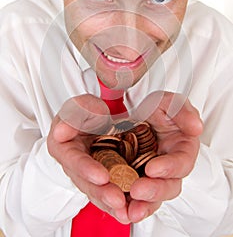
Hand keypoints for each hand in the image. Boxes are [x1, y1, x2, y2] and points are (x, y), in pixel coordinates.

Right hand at [47, 95, 129, 222]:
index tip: (102, 176)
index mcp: (63, 147)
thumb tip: (61, 132)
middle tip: (117, 199)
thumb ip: (74, 114)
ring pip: (98, 193)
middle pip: (86, 183)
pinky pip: (108, 195)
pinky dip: (118, 205)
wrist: (93, 120)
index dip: (86, 169)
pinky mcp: (100, 181)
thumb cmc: (84, 113)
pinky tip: (130, 212)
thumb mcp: (80, 106)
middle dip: (102, 193)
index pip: (74, 160)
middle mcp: (74, 166)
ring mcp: (87, 175)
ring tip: (126, 211)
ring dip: (111, 204)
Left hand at [123, 91, 202, 222]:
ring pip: (152, 198)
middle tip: (137, 190)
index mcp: (182, 149)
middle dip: (154, 191)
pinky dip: (127, 204)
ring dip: (142, 206)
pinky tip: (118, 208)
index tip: (152, 168)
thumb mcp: (168, 102)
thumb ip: (183, 111)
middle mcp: (169, 167)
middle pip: (168, 186)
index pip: (181, 163)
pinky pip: (134, 197)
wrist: (134, 113)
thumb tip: (196, 127)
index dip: (169, 168)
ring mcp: (152, 176)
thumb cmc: (156, 108)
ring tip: (129, 210)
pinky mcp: (135, 179)